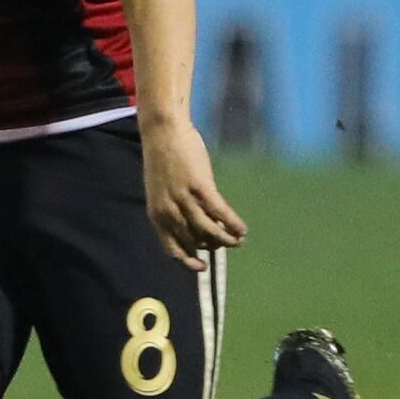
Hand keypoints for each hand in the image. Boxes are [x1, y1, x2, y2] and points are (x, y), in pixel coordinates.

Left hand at [138, 113, 247, 261]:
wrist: (163, 131)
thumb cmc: (164, 158)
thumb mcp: (162, 189)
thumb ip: (174, 208)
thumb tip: (196, 225)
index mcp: (157, 214)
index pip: (172, 248)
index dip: (188, 261)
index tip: (202, 267)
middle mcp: (168, 211)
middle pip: (195, 241)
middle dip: (213, 246)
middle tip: (227, 245)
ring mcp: (184, 200)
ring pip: (209, 231)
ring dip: (226, 239)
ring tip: (238, 241)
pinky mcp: (200, 187)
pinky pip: (220, 213)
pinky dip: (233, 224)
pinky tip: (242, 229)